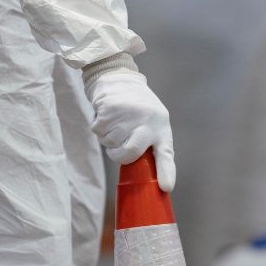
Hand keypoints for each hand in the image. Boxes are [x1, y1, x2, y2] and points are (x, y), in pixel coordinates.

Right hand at [87, 72, 175, 191]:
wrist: (119, 78)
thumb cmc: (137, 109)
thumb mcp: (152, 122)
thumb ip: (150, 143)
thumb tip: (145, 174)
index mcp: (161, 128)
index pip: (166, 154)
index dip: (166, 172)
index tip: (166, 187)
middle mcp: (147, 122)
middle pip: (129, 152)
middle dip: (120, 155)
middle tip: (119, 148)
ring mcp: (127, 115)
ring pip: (110, 144)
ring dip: (109, 139)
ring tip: (117, 123)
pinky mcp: (109, 110)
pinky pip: (98, 132)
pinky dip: (99, 128)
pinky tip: (108, 116)